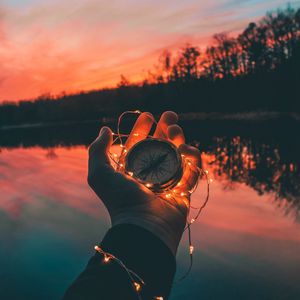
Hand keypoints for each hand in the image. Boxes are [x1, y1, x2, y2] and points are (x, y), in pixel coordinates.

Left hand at [88, 111, 200, 254]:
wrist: (143, 226)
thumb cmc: (121, 201)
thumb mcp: (100, 174)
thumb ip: (97, 150)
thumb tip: (105, 129)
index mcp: (133, 168)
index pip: (139, 144)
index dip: (143, 129)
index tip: (148, 116)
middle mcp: (151, 173)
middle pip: (161, 145)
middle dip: (166, 128)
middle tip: (170, 116)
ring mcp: (168, 180)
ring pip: (177, 154)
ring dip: (179, 139)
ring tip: (176, 131)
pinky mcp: (184, 189)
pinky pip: (192, 169)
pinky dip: (192, 157)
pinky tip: (186, 149)